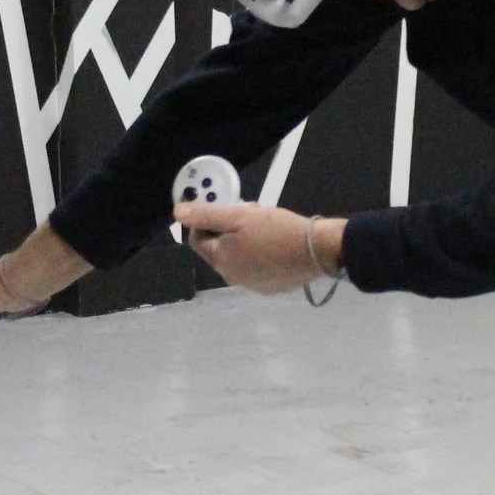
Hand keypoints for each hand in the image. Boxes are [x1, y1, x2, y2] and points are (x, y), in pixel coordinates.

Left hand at [174, 202, 341, 295]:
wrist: (316, 251)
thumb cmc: (276, 230)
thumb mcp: (239, 215)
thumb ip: (206, 215)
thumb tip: (177, 213)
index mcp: (220, 260)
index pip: (197, 238)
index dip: (206, 220)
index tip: (225, 207)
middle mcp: (231, 277)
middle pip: (218, 249)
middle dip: (228, 230)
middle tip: (249, 214)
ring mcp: (251, 285)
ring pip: (237, 259)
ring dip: (243, 243)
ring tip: (266, 227)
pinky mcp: (270, 288)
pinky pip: (255, 269)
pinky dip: (259, 256)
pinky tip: (276, 245)